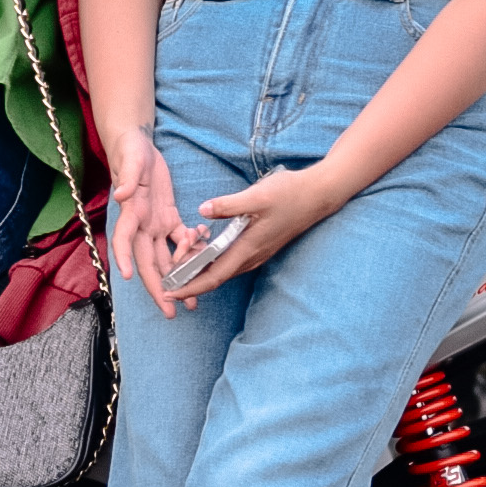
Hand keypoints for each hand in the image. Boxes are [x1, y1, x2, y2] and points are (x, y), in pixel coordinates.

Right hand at [106, 121, 194, 306]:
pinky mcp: (167, 218)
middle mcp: (141, 224)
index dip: (124, 258)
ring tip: (190, 301)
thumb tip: (121, 194)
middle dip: (158, 287)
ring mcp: (154, 224)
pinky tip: (202, 263)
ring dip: (176, 280)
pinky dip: (189, 252)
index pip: (125, 240)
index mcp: (131, 212)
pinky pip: (178, 240)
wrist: (137, 145)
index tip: (127, 277)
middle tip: (169, 310)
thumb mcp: (132, 160)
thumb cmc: (132, 151)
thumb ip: (127, 176)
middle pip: (147, 261)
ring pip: (164, 258)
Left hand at [167, 161, 336, 302]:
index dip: (190, 287)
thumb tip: (202, 211)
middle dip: (189, 277)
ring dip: (201, 266)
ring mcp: (256, 252)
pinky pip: (230, 258)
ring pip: (222, 267)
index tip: (169, 292)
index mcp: (248, 249)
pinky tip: (203, 242)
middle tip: (168, 268)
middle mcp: (251, 256)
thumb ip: (228, 205)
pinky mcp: (258, 244)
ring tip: (181, 255)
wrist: (317, 195)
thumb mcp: (257, 196)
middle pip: (215, 276)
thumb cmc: (289, 194)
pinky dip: (213, 256)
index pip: (214, 277)